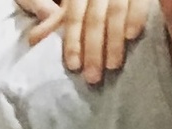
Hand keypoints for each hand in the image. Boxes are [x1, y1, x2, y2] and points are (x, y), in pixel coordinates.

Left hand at [20, 0, 150, 82]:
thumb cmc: (97, 3)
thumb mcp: (76, 5)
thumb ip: (57, 22)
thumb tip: (33, 40)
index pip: (73, 16)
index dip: (72, 41)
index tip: (73, 66)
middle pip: (93, 18)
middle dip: (92, 49)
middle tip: (92, 77)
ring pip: (114, 12)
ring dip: (112, 41)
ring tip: (113, 66)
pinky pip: (138, 2)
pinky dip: (135, 18)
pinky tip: (132, 36)